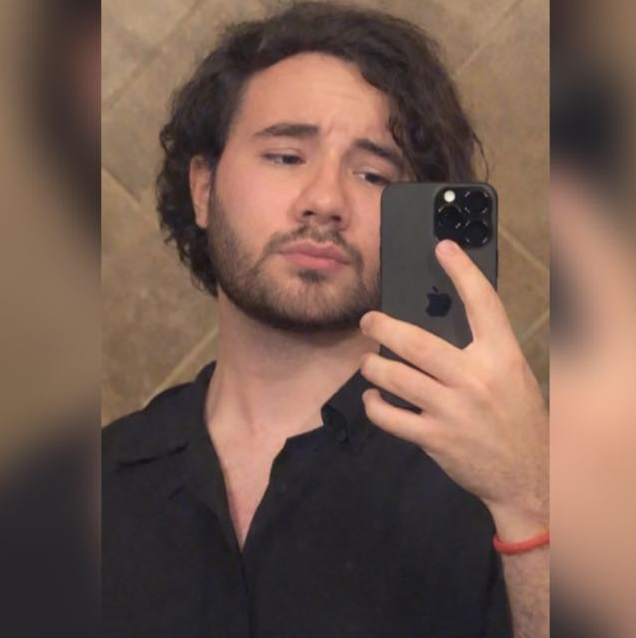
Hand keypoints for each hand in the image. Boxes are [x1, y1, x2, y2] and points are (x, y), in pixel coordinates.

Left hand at [359, 239, 547, 536]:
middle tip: (368, 320)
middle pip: (418, 342)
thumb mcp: (511, 375)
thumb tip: (440, 323)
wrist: (529, 476)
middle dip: (384, 327)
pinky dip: (374, 404)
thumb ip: (482, 350)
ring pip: (396, 377)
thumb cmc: (518, 419)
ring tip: (366, 362)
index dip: (462, 271)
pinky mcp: (434, 438)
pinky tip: (372, 397)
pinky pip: (390, 417)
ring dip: (373, 366)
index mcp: (501, 356)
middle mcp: (475, 379)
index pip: (483, 304)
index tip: (443, 248)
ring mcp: (452, 410)